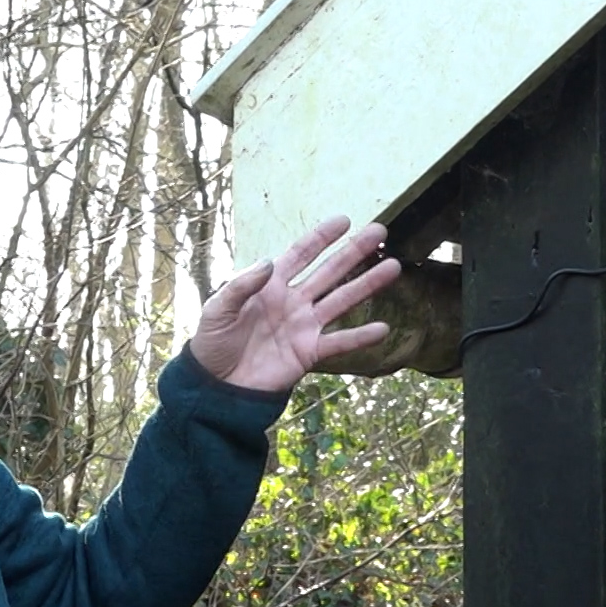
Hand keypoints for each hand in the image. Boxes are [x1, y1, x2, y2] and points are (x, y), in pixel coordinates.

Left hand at [189, 216, 402, 392]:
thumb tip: (269, 262)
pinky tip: (383, 328)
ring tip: (393, 267)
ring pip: (341, 300)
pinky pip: (338, 343)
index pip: (300, 255)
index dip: (320, 238)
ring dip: (367, 284)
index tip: (343, 220)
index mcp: (269, 285)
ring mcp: (304, 326)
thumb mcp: (217, 309)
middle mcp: (293, 301)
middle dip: (353, 251)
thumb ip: (241, 286)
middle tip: (380, 232)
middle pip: (329, 271)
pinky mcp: (308, 352)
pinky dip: (360, 337)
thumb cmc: (212, 343)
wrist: (216, 386)